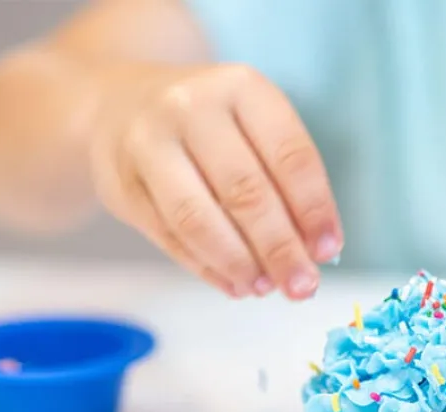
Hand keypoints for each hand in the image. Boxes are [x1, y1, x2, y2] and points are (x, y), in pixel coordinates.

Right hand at [91, 63, 342, 298]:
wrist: (117, 106)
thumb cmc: (203, 124)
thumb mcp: (248, 125)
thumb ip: (281, 179)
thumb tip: (312, 250)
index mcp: (240, 88)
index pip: (289, 155)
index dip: (314, 208)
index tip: (328, 250)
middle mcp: (191, 109)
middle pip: (245, 191)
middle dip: (280, 248)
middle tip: (302, 286)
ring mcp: (149, 146)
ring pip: (199, 219)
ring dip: (240, 264)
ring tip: (264, 288)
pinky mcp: (122, 186)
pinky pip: (170, 237)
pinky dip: (207, 269)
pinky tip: (233, 283)